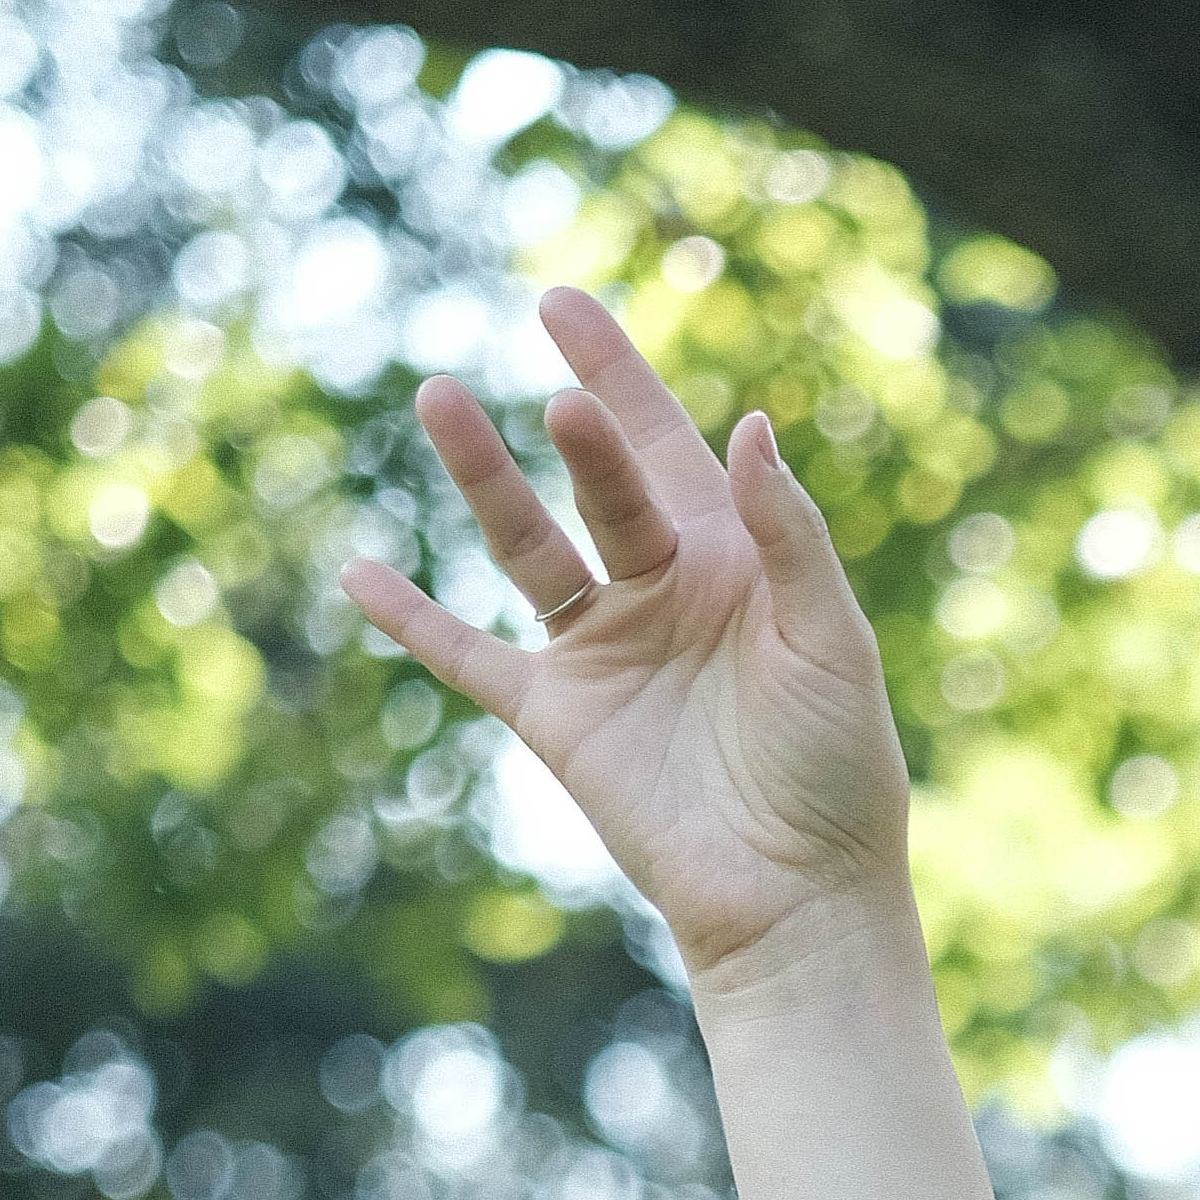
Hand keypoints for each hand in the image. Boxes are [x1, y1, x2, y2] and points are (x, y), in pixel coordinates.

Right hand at [340, 286, 914, 989]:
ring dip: (483, 478)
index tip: (560, 305)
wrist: (799, 895)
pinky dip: (415, 619)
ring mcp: (601, 648)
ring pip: (525, 544)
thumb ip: (787, 534)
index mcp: (731, 556)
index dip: (617, 372)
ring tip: (440, 399)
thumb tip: (750, 424)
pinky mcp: (556, 717)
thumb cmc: (841, 767)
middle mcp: (658, 586)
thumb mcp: (832, 637)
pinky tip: (359, 570)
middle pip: (598, 480)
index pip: (664, 440)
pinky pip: (469, 656)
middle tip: (551, 364)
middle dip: (577, 423)